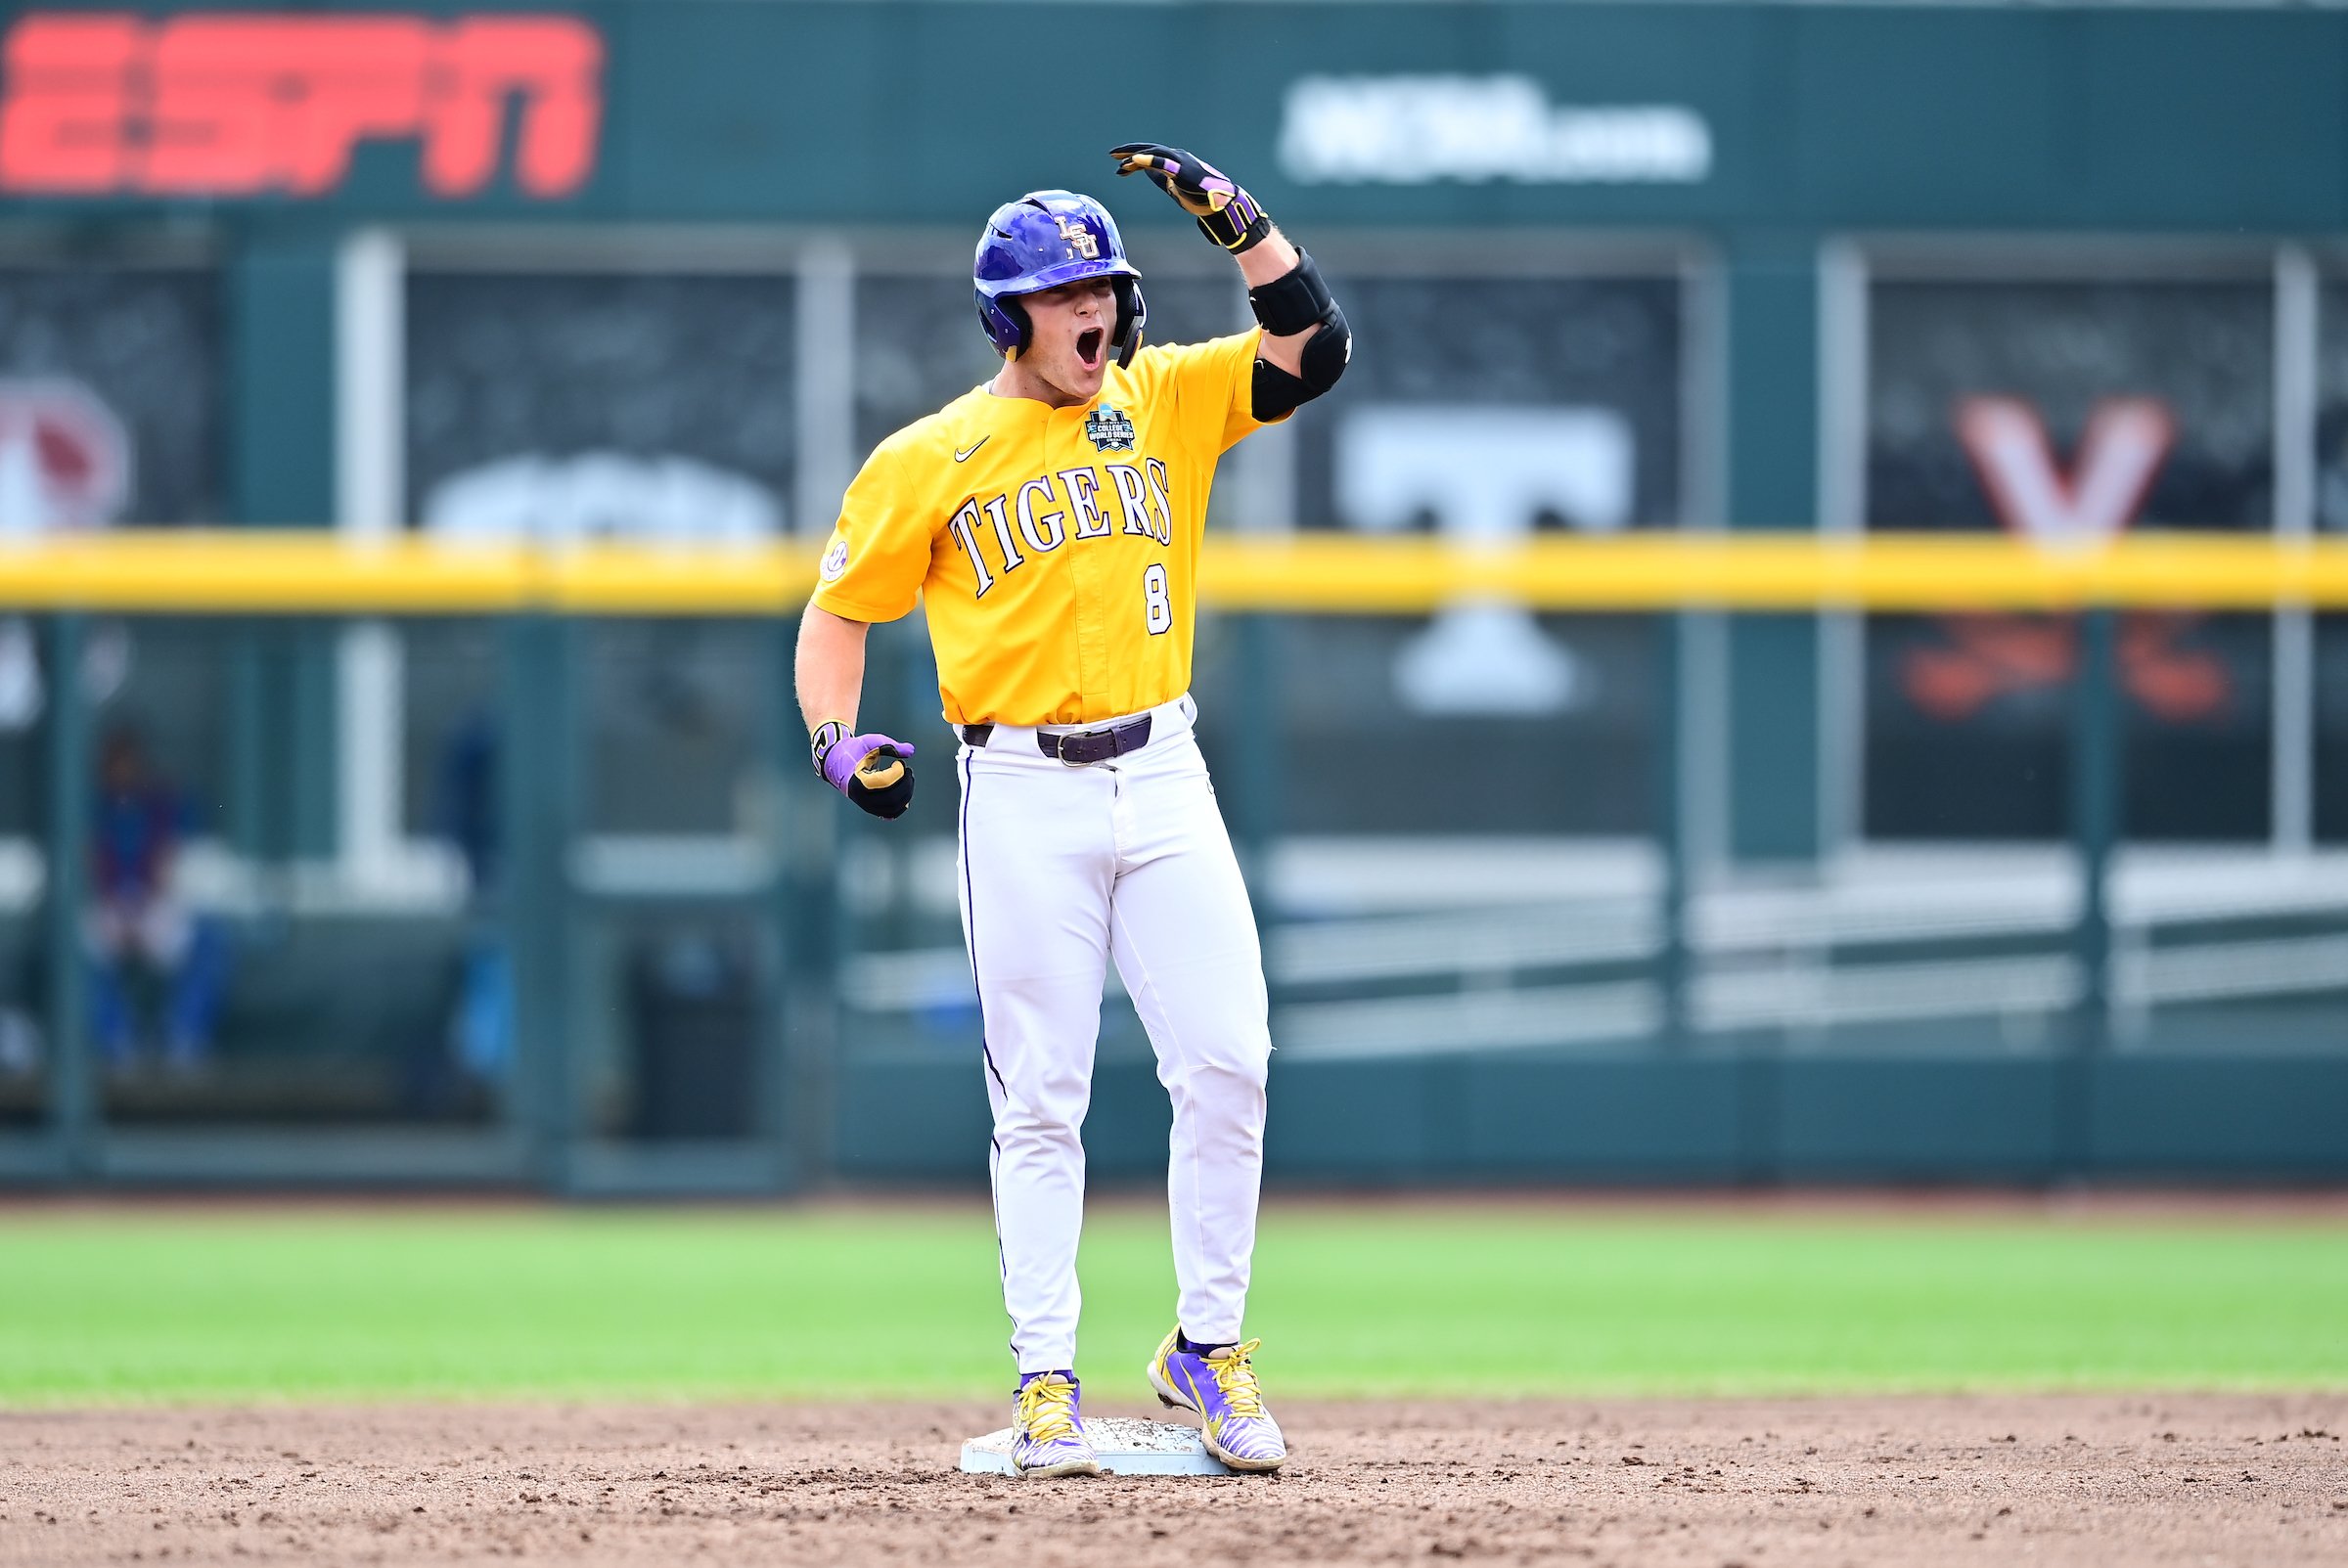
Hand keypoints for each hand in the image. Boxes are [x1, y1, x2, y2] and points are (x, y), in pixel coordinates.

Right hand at [813, 724, 915, 819]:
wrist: (837, 761)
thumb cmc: (854, 750)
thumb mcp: (871, 742)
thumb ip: (891, 745)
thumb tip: (911, 750)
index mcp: (857, 780)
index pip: (885, 781)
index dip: (897, 771)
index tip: (899, 762)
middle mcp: (860, 796)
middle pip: (891, 797)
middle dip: (906, 783)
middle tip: (908, 770)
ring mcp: (865, 804)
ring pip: (893, 807)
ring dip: (906, 793)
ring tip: (909, 779)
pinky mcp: (870, 808)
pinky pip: (889, 813)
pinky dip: (901, 805)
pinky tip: (905, 791)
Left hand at [1109, 142, 1270, 252]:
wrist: (1221, 203)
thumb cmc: (1200, 196)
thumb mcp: (1174, 186)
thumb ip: (1161, 177)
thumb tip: (1147, 173)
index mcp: (1174, 161)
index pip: (1150, 155)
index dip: (1133, 158)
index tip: (1119, 165)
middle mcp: (1177, 157)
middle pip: (1148, 150)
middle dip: (1129, 152)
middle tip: (1112, 156)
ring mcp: (1180, 162)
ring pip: (1154, 154)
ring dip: (1135, 156)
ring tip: (1120, 161)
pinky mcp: (1183, 171)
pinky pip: (1164, 163)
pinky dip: (1150, 160)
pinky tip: (1136, 160)